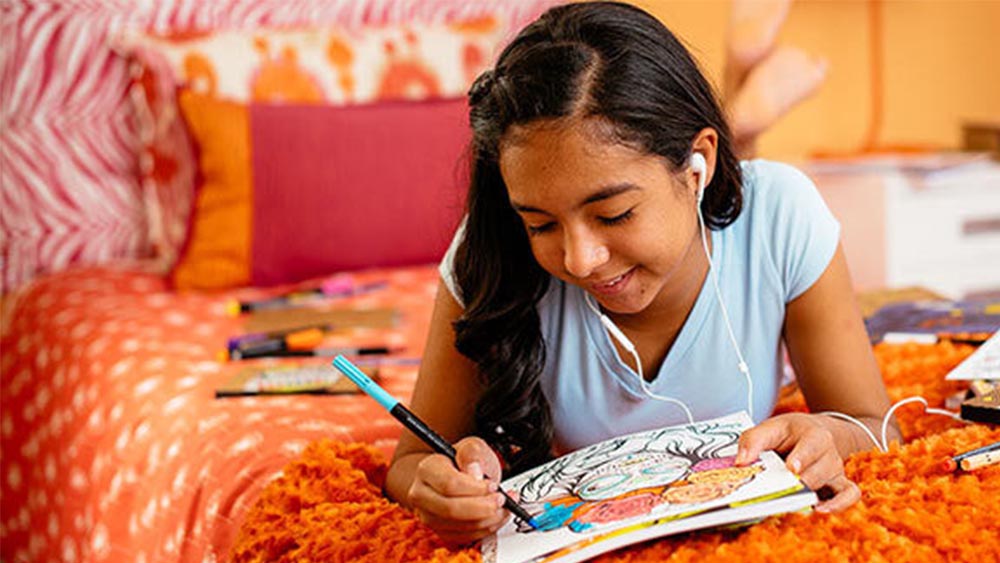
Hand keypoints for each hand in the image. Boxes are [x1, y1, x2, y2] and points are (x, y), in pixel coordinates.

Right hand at [407, 436, 510, 544]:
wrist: (458, 477)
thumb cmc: (464, 463)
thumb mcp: (473, 447)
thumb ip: (472, 453)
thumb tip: (474, 471)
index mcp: (426, 470)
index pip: (449, 484)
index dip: (475, 488)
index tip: (492, 485)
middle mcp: (422, 495)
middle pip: (451, 509)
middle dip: (482, 506)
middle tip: (500, 499)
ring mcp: (428, 516)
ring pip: (459, 526)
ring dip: (488, 519)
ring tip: (501, 507)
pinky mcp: (440, 533)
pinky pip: (465, 538)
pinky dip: (485, 529)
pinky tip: (494, 516)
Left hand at [735, 413, 860, 512]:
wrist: (814, 433)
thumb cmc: (789, 433)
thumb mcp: (770, 428)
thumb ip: (753, 441)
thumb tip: (741, 462)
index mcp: (814, 435)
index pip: (812, 445)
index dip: (802, 457)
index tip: (791, 467)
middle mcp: (829, 454)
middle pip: (818, 473)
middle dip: (801, 484)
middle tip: (782, 496)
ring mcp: (836, 471)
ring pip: (832, 486)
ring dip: (813, 498)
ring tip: (793, 507)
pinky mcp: (840, 485)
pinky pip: (849, 496)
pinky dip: (840, 505)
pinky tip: (819, 511)